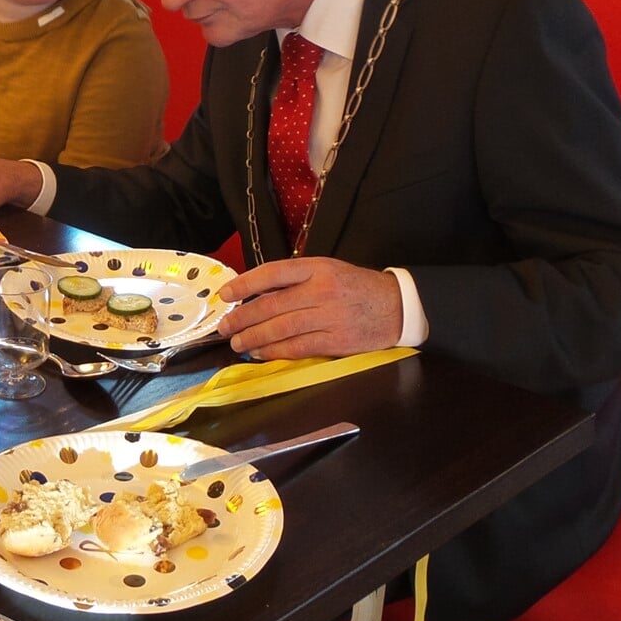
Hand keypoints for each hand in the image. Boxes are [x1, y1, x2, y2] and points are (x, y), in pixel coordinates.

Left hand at [214, 257, 402, 359]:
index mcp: (317, 268)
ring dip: (253, 338)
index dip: (245, 284)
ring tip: (237, 343)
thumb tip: (254, 293)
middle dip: (242, 318)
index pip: (273, 273)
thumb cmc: (354, 287)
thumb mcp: (326, 270)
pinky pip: (298, 348)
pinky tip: (260, 353)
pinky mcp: (337, 341)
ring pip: (281, 328)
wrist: (396, 306)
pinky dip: (275, 351)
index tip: (225, 294)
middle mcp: (321, 291)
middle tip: (224, 327)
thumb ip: (294, 279)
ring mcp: (330, 317)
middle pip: (271, 305)